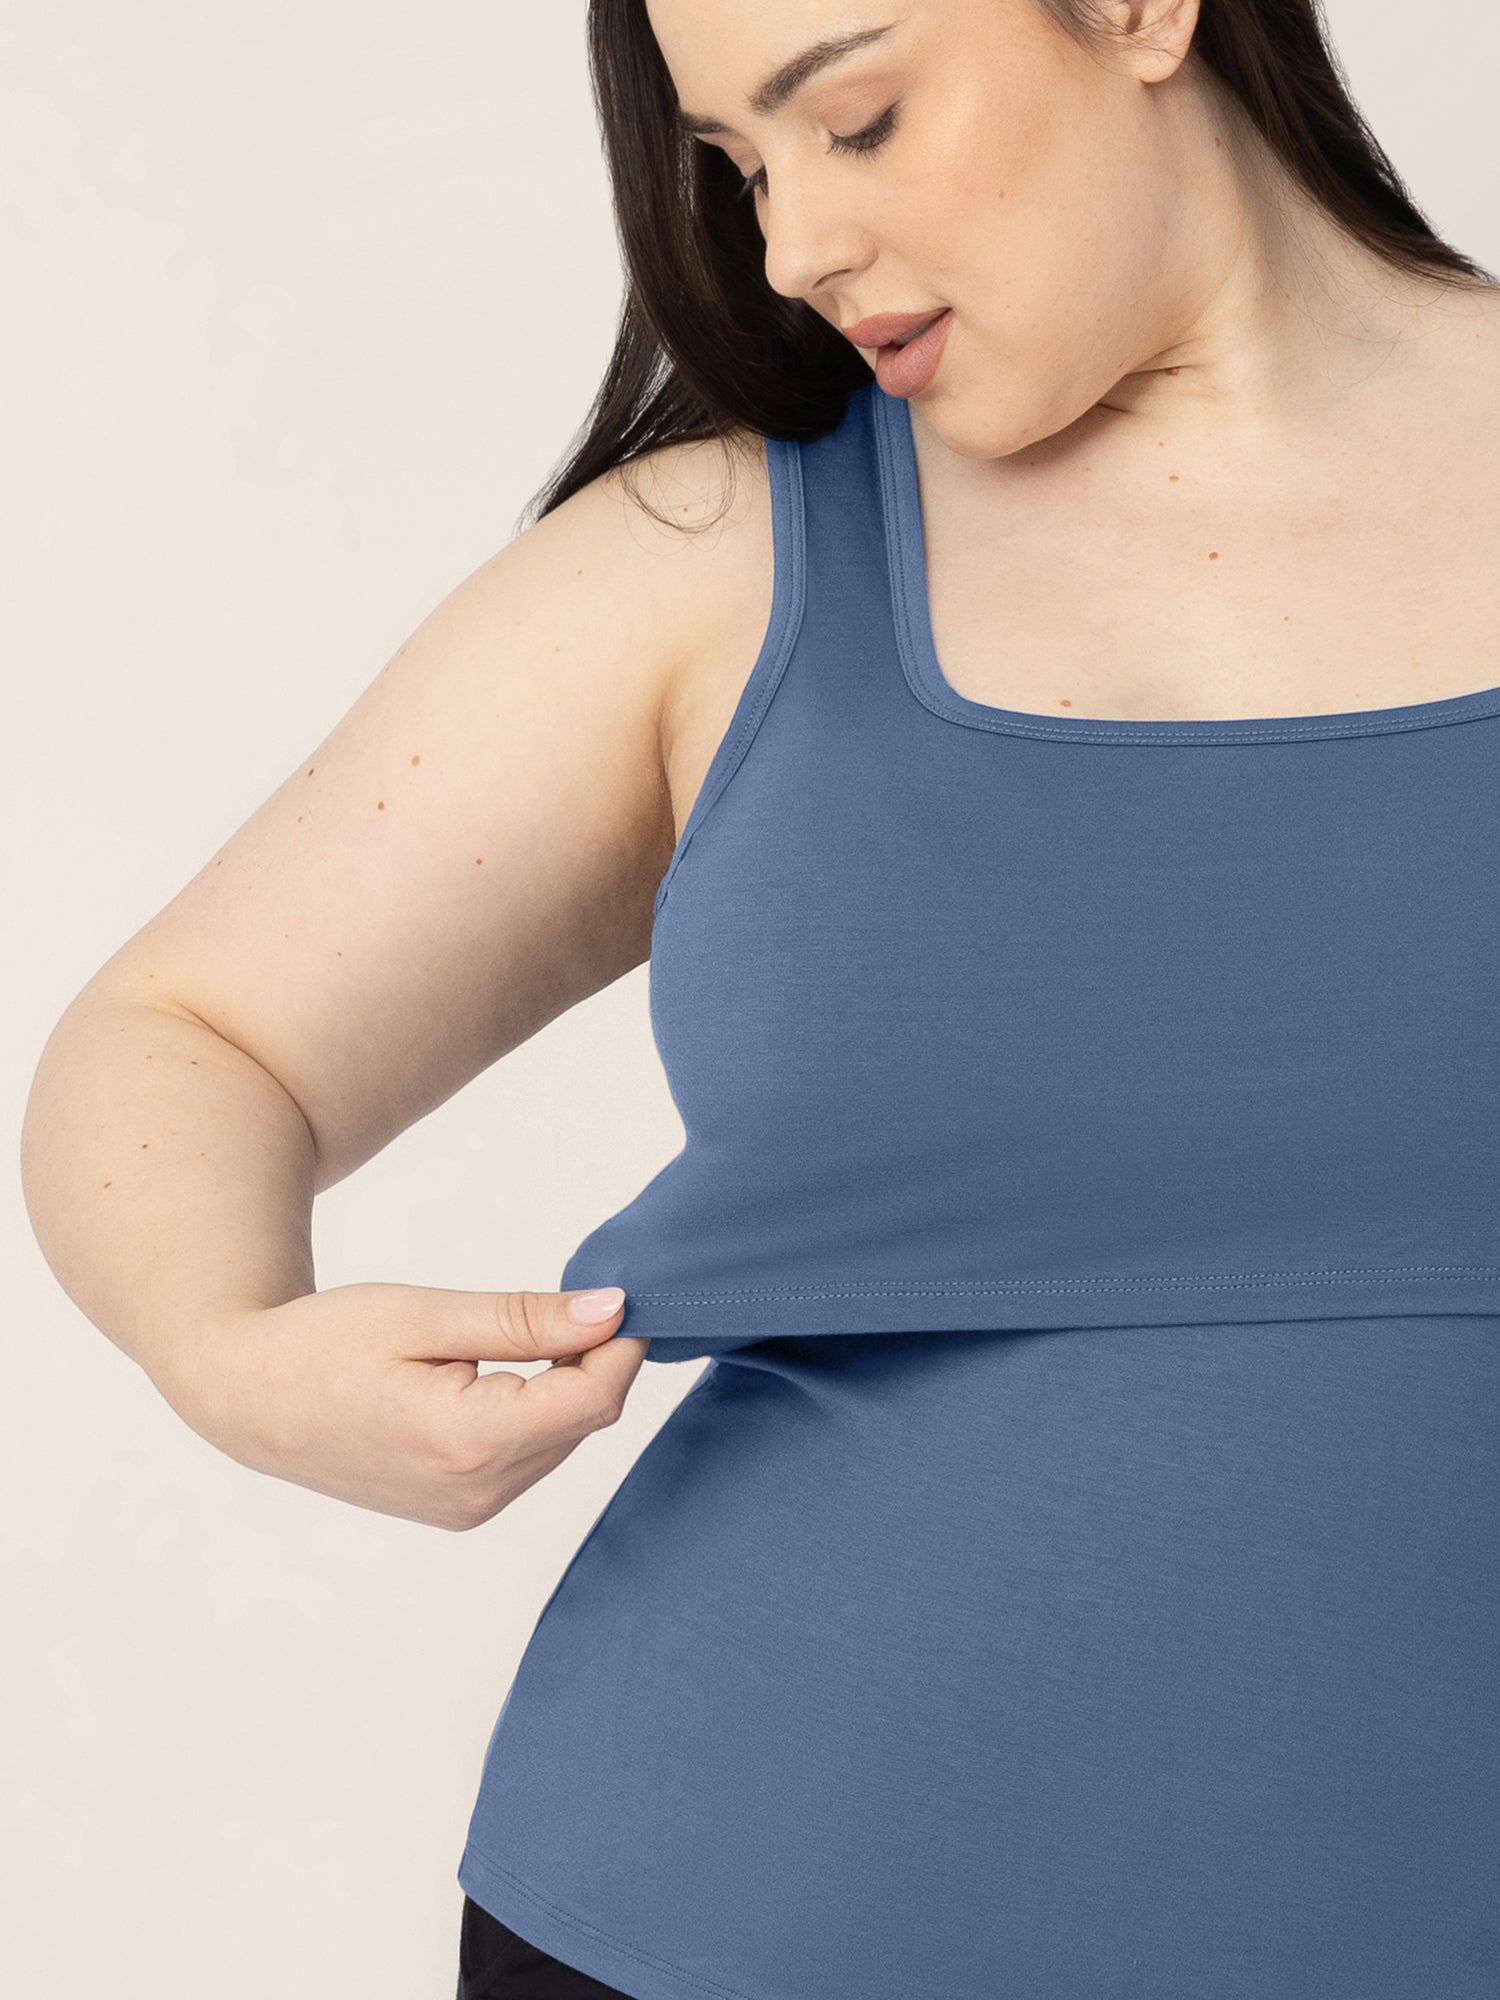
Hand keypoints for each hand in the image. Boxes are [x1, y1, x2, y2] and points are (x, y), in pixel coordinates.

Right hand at [173, 1281, 647, 1529]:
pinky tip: (492, 1378)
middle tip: (569, 1303)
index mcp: (470, 1441)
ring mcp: (467, 1509)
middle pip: (582, 1420)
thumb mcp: (426, 1314)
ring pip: (560, 1440)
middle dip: (593, 1361)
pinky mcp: (458, 1511)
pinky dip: (531, 1413)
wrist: (249, 1398)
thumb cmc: (325, 1343)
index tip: (623, 1296)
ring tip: (514, 1339)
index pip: (593, 1398)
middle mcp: (477, 1491)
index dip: (621, 1344)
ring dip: (562, 1388)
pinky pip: (527, 1458)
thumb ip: (524, 1319)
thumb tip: (612, 1312)